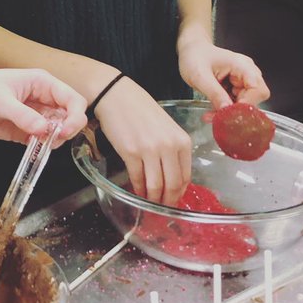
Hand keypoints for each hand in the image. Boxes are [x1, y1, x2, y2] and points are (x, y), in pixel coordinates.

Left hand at [0, 62, 87, 146]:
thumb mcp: (0, 101)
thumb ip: (24, 116)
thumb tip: (44, 129)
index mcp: (42, 83)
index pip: (73, 100)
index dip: (74, 117)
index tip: (63, 131)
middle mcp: (41, 99)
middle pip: (70, 117)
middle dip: (65, 131)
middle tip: (51, 140)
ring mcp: (33, 115)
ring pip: (57, 131)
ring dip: (53, 141)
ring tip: (38, 143)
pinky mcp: (22, 130)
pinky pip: (41, 141)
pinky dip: (41, 147)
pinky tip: (33, 148)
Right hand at [92, 76, 190, 205]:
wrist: (116, 95)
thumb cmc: (141, 110)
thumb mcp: (166, 128)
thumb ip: (172, 150)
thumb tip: (172, 178)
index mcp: (182, 141)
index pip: (186, 177)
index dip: (179, 193)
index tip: (173, 200)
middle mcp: (169, 146)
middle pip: (173, 185)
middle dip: (167, 201)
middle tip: (161, 208)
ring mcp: (150, 150)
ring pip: (155, 186)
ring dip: (152, 199)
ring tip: (148, 202)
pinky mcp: (131, 152)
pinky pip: (137, 178)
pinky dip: (138, 188)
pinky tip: (137, 190)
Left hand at [177, 39, 269, 109]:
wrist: (191, 51)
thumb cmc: (195, 56)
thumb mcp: (199, 75)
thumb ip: (214, 92)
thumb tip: (226, 110)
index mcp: (242, 65)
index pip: (258, 89)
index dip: (247, 103)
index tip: (231, 112)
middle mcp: (247, 73)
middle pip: (254, 99)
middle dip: (237, 110)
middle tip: (218, 116)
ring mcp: (243, 81)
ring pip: (245, 104)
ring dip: (229, 112)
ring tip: (211, 114)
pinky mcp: (237, 88)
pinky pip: (237, 104)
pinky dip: (226, 110)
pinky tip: (212, 111)